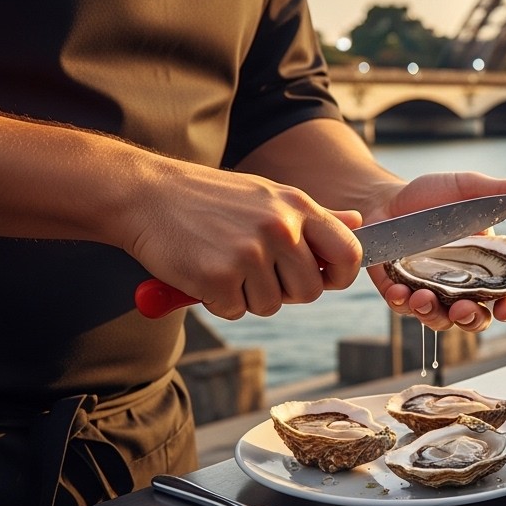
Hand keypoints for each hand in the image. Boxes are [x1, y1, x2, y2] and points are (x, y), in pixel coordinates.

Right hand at [123, 164, 363, 319]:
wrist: (147, 194)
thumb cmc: (211, 198)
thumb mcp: (269, 195)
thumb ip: (315, 216)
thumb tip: (358, 224)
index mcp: (298, 206)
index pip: (348, 253)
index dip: (341, 275)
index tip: (323, 279)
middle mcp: (280, 229)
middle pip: (310, 291)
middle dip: (286, 292)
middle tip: (257, 273)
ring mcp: (250, 254)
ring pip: (271, 306)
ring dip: (248, 296)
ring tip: (225, 264)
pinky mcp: (218, 278)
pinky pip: (235, 311)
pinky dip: (219, 301)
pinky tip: (204, 273)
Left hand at [363, 172, 505, 331]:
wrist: (387, 197)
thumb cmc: (436, 196)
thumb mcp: (472, 189)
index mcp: (485, 264)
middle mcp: (460, 284)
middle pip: (475, 317)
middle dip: (471, 319)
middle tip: (462, 310)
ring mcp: (430, 291)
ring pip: (440, 320)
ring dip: (434, 316)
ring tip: (423, 298)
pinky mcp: (400, 290)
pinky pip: (404, 307)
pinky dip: (402, 303)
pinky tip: (399, 290)